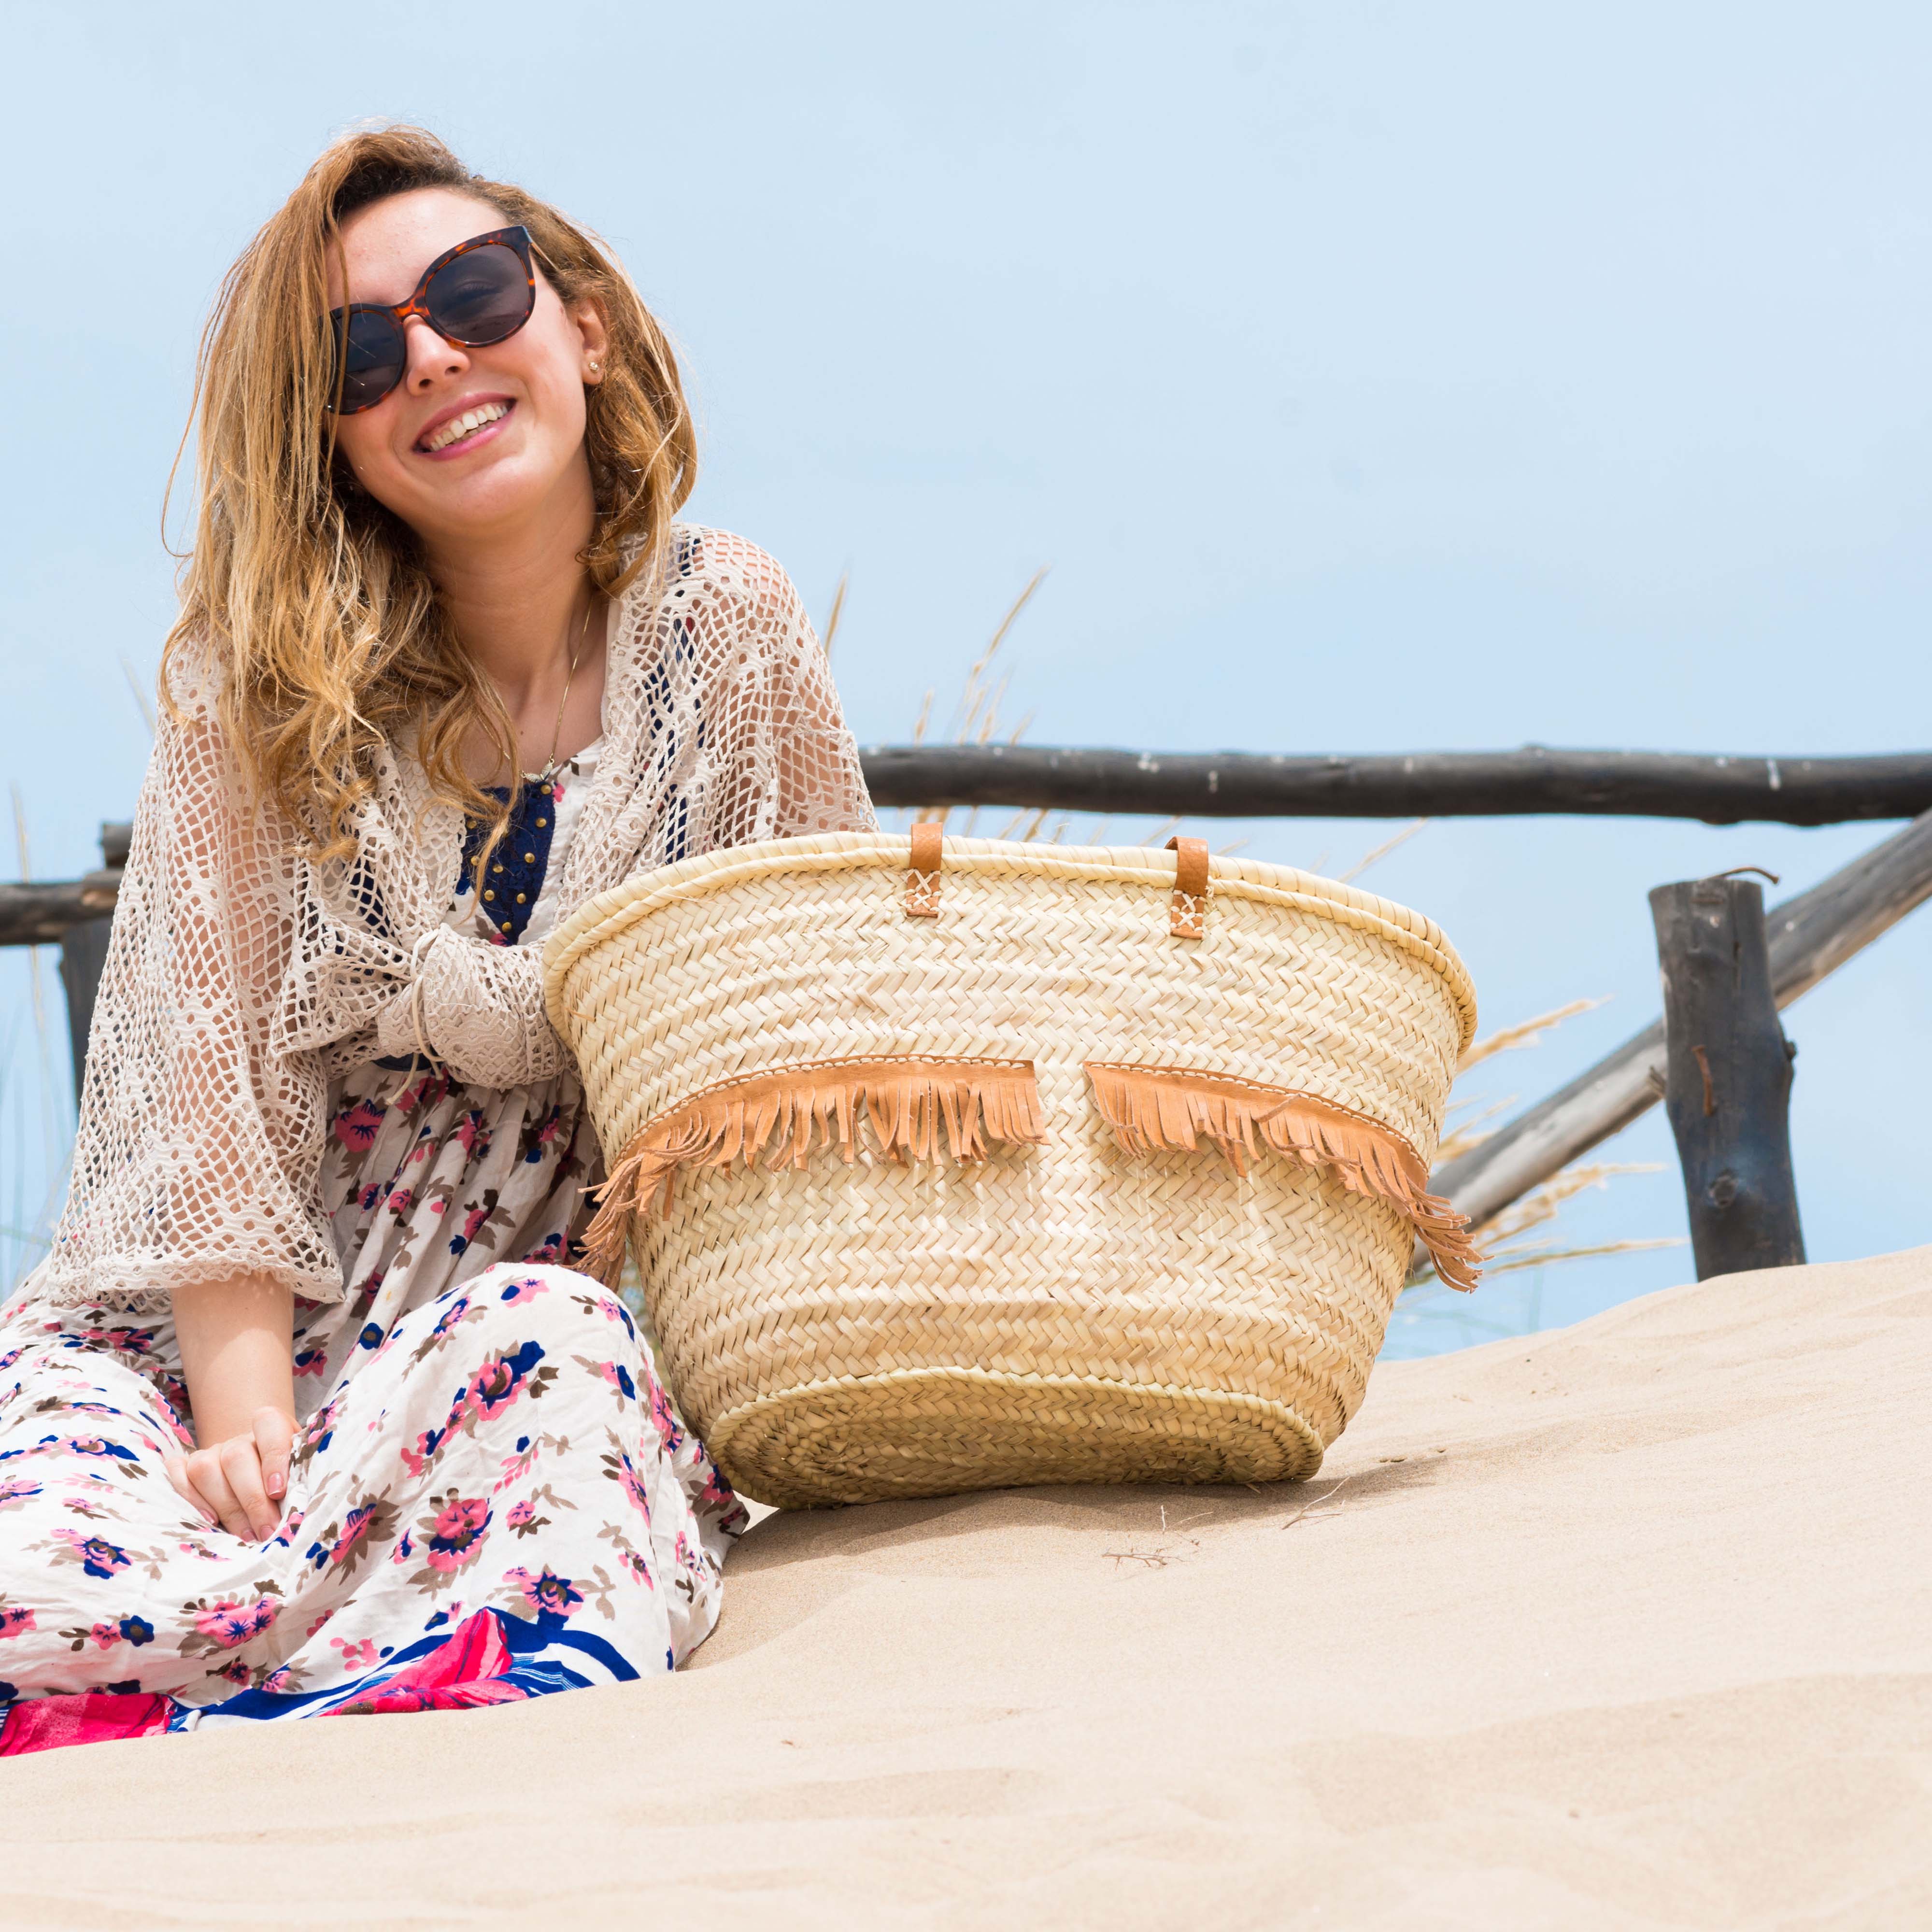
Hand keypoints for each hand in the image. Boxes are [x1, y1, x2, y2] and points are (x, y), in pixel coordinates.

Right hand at [164, 1407, 295, 1541]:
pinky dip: (191, 1498)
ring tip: (247, 1535)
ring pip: (205, 1469)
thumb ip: (301, 1479)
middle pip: (236, 1457)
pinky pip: (178, 1473)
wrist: (258, 1471)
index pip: (269, 1424)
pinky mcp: (186, 1466)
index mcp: (272, 1428)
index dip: (274, 1457)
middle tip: (268, 1531)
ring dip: (227, 1507)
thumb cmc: (286, 1477)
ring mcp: (211, 1452)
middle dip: (253, 1500)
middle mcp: (239, 1439)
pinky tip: (212, 1521)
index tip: (278, 1491)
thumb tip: (300, 1508)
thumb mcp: (300, 1472)